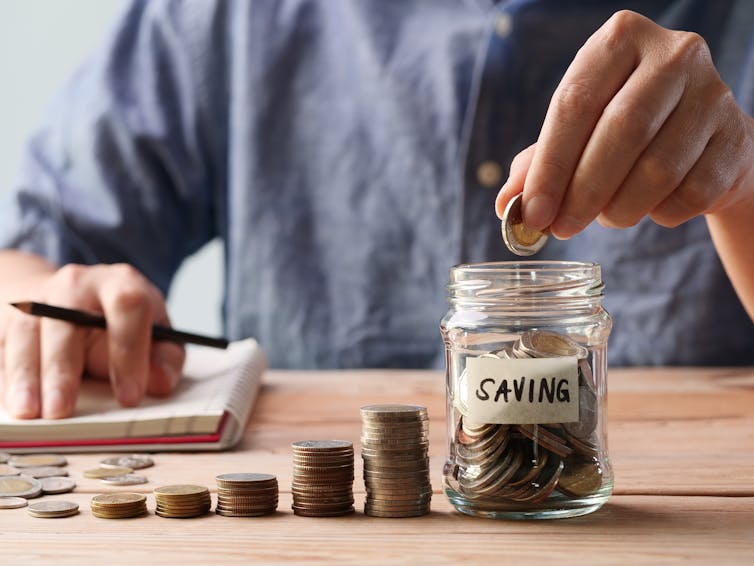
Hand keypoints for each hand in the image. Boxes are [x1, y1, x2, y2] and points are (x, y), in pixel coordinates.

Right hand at [0, 261, 183, 418]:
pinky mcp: (11, 314)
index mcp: (122, 284)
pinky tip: (15, 400)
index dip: (129, 352)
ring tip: (30, 411)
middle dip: (64, 369)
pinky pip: (3, 343)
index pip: (128, 306)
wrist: (72, 298)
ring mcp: (40, 296)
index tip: (129, 396)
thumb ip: (164, 358)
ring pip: (28, 332)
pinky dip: (8, 375)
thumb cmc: (120, 324)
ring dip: (27, 374)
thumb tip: (160, 383)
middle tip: (63, 410)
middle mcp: (78, 283)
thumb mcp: (156, 334)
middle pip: (67, 321)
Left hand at [495, 10, 753, 237]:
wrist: (700, 138)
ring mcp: (713, 93)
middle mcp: (673, 55)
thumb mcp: (577, 133)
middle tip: (561, 228)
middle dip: (582, 193)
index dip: (549, 166)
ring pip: (658, 169)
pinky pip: (690, 193)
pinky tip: (649, 208)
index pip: (574, 103)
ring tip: (606, 218)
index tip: (532, 212)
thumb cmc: (624, 132)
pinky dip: (660, 214)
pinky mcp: (738, 137)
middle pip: (620, 132)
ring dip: (620, 209)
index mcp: (619, 41)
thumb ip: (539, 162)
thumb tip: (507, 205)